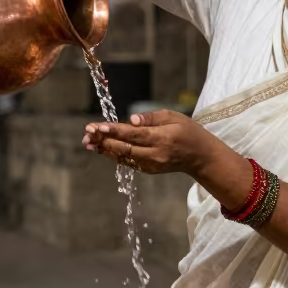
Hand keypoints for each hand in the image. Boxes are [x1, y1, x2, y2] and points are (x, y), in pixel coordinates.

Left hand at [82, 110, 230, 175]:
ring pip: (123, 157)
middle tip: (87, 133)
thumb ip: (151, 118)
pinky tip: (101, 147)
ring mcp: (151, 165)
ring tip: (87, 141)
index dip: (114, 130)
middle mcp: (155, 154)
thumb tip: (132, 119)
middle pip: (124, 148)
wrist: (200, 157)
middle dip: (104, 140)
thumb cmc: (187, 131)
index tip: (98, 126)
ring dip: (104, 149)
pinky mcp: (149, 170)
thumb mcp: (173, 117)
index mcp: (163, 139)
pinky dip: (113, 155)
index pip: (134, 135)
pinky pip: (128, 162)